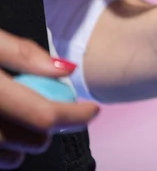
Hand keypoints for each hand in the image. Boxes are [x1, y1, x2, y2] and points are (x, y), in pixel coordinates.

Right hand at [0, 30, 98, 169]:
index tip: (92, 109)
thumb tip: (65, 70)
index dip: (76, 115)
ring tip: (23, 119)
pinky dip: (0, 152)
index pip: (44, 116)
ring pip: (8, 157)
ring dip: (24, 142)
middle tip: (52, 106)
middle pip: (30, 141)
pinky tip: (1, 132)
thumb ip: (23, 54)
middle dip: (49, 126)